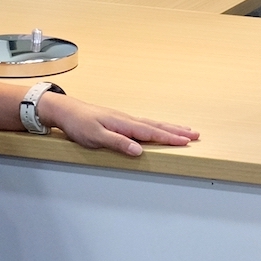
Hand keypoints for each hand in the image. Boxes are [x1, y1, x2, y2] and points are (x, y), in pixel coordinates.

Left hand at [39, 94, 198, 157]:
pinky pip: (144, 124)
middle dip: (177, 131)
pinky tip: (158, 128)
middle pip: (157, 126)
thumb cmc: (79, 124)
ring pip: (152, 124)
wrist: (65, 110)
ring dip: (170, 128)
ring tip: (185, 130)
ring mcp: (124, 119)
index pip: (151, 133)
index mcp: (124, 124)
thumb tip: (138, 150)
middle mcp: (127, 120)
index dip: (170, 138)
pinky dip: (157, 126)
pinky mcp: (119, 121)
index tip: (187, 141)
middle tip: (195, 134)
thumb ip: (118, 143)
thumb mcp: (95, 137)